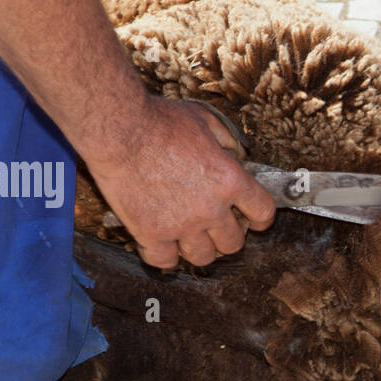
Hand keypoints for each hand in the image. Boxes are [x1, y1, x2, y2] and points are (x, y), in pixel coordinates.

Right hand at [83, 95, 275, 269]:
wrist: (118, 130)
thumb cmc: (158, 121)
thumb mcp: (204, 120)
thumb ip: (226, 140)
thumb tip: (236, 154)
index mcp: (229, 180)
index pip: (262, 211)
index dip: (262, 219)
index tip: (257, 221)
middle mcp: (211, 208)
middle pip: (233, 243)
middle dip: (227, 236)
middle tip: (215, 227)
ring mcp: (181, 225)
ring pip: (203, 257)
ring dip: (198, 249)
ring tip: (188, 238)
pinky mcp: (151, 234)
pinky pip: (165, 261)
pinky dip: (163, 256)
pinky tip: (160, 244)